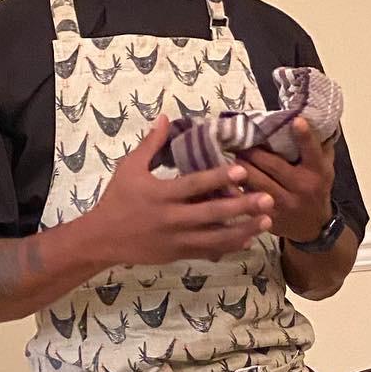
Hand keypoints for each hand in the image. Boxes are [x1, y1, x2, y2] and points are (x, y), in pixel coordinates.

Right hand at [83, 116, 274, 265]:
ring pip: (216, 237)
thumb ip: (151, 144)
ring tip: (267, 222)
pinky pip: (209, 251)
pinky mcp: (179, 253)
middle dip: (242, 207)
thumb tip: (165, 117)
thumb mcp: (129, 168)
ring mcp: (177, 239)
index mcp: (161, 194)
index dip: (218, 178)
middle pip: (212, 213)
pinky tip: (249, 240)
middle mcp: (172, 218)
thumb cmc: (117, 199)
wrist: (102, 239)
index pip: (194, 185)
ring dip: (244, 230)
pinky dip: (230, 246)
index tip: (242, 171)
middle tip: (268, 199)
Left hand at [235, 116, 334, 241]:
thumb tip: (309, 117)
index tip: (297, 120)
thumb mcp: (325, 168)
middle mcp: (302, 187)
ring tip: (231, 156)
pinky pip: (248, 199)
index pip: (312, 151)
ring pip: (256, 181)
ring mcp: (284, 204)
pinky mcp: (269, 217)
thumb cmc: (317, 189)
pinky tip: (226, 179)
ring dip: (241, 167)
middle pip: (272, 164)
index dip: (305, 136)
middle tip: (238, 140)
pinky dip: (236, 188)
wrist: (313, 227)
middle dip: (253, 151)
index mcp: (317, 172)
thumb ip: (319, 146)